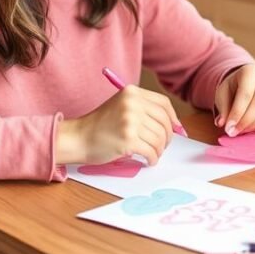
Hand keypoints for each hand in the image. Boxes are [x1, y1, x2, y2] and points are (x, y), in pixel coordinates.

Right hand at [55, 85, 179, 165]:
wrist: (78, 138)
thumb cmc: (99, 125)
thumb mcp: (120, 106)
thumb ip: (143, 109)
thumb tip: (173, 124)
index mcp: (131, 92)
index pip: (163, 103)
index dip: (173, 118)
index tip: (176, 128)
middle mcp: (132, 104)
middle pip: (164, 122)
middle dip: (168, 136)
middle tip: (164, 145)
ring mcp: (130, 121)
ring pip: (159, 138)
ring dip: (159, 150)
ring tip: (153, 153)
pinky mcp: (128, 140)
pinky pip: (151, 151)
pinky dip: (153, 158)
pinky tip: (149, 161)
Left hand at [214, 64, 254, 135]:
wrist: (248, 83)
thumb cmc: (234, 88)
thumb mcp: (223, 94)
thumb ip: (224, 108)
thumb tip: (223, 123)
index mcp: (250, 71)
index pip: (246, 94)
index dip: (237, 113)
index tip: (229, 128)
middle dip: (245, 121)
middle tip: (235, 132)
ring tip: (243, 130)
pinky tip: (254, 128)